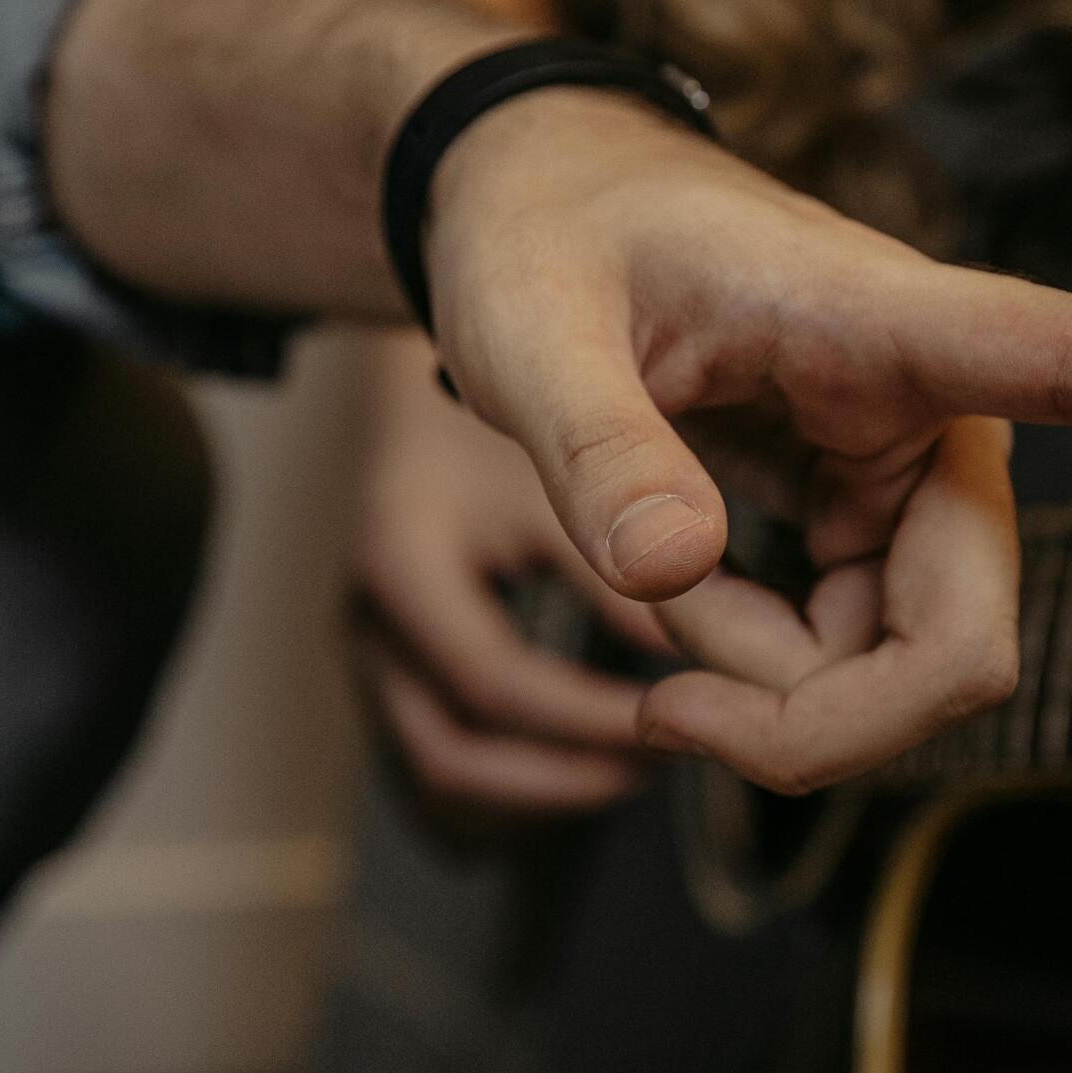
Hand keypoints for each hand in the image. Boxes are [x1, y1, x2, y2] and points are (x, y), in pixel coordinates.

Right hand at [354, 331, 674, 837]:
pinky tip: (599, 750)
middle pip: (446, 754)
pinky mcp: (399, 633)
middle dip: (562, 779)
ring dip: (541, 783)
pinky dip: (519, 761)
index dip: (592, 715)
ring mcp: (374, 627)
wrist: (472, 288)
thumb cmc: (528, 342)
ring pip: (439, 761)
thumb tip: (703, 639)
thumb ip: (621, 528)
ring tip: (640, 766)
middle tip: (665, 764)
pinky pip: (445, 734)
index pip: (491, 680)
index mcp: (401, 554)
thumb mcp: (576, 429)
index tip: (679, 716)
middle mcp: (367, 605)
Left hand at [421, 88, 1071, 792]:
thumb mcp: (528, 329)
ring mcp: (912, 482)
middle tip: (657, 716)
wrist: (536, 215)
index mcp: (892, 322)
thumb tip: (666, 576)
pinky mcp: (877, 526)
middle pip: (968, 636)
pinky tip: (685, 613)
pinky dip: (765, 677)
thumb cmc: (542, 237)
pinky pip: (861, 661)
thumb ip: (594, 448)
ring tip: (645, 600)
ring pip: (918, 669)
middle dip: (826, 723)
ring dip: (775, 693)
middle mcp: (937, 412)